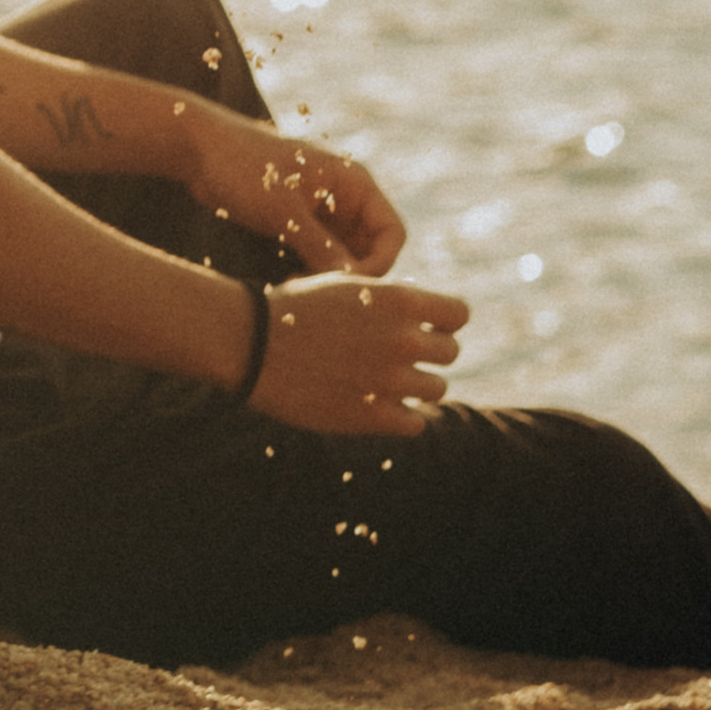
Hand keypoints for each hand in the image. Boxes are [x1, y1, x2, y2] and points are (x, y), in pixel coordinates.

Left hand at [184, 108, 405, 273]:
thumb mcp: (284, 211)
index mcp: (355, 182)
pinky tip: (287, 284)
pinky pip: (321, 255)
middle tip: (316, 293)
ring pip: (346, 256)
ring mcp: (323, 211)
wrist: (198, 148)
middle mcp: (345, 197)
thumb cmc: (243, 167)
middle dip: (352, 275)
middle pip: (372, 249)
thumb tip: (354, 286)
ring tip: (298, 288)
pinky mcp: (300, 223)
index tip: (345, 286)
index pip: (392, 233)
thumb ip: (322, 248)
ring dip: (330, 277)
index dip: (380, 264)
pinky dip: (313, 272)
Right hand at [250, 272, 465, 434]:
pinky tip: (378, 404)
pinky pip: (415, 422)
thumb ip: (389, 300)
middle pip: (450, 352)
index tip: (424, 326)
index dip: (443, 320)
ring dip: (416, 385)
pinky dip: (402, 415)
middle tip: (396, 354)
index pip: (459, 314)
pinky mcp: (373, 416)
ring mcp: (390, 380)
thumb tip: (420, 316)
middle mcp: (402, 340)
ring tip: (385, 379)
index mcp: (399, 301)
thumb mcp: (345, 287)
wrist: (252, 344)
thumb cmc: (292, 309)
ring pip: (436, 389)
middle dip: (429, 352)